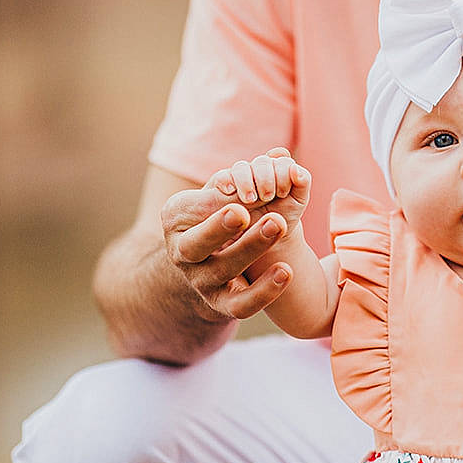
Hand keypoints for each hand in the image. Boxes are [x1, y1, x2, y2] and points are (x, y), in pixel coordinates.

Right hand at [159, 148, 309, 319]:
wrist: (207, 272)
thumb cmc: (216, 222)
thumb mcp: (219, 198)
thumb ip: (245, 179)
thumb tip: (280, 157)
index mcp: (176, 221)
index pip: (188, 211)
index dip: (211, 203)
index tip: (233, 189)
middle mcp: (183, 254)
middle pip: (197, 245)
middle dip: (219, 228)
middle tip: (243, 210)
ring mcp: (202, 282)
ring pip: (224, 269)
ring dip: (250, 248)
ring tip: (279, 224)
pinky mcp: (224, 306)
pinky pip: (243, 304)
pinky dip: (265, 290)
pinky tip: (287, 270)